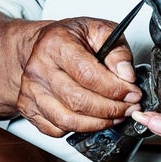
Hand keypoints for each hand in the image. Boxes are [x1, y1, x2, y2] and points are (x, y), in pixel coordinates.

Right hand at [14, 17, 140, 137]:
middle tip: (129, 108)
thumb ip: (117, 51)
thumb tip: (127, 76)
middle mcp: (38, 68)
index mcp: (55, 44)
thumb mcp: (99, 31)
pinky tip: (93, 119)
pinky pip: (56, 130)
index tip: (133, 93)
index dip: (115, 89)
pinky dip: (78, 130)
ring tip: (115, 116)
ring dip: (98, 123)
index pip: (88, 75)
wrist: (40, 46)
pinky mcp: (28, 108)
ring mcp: (31, 90)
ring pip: (67, 121)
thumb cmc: (70, 38)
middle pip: (78, 101)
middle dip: (111, 110)